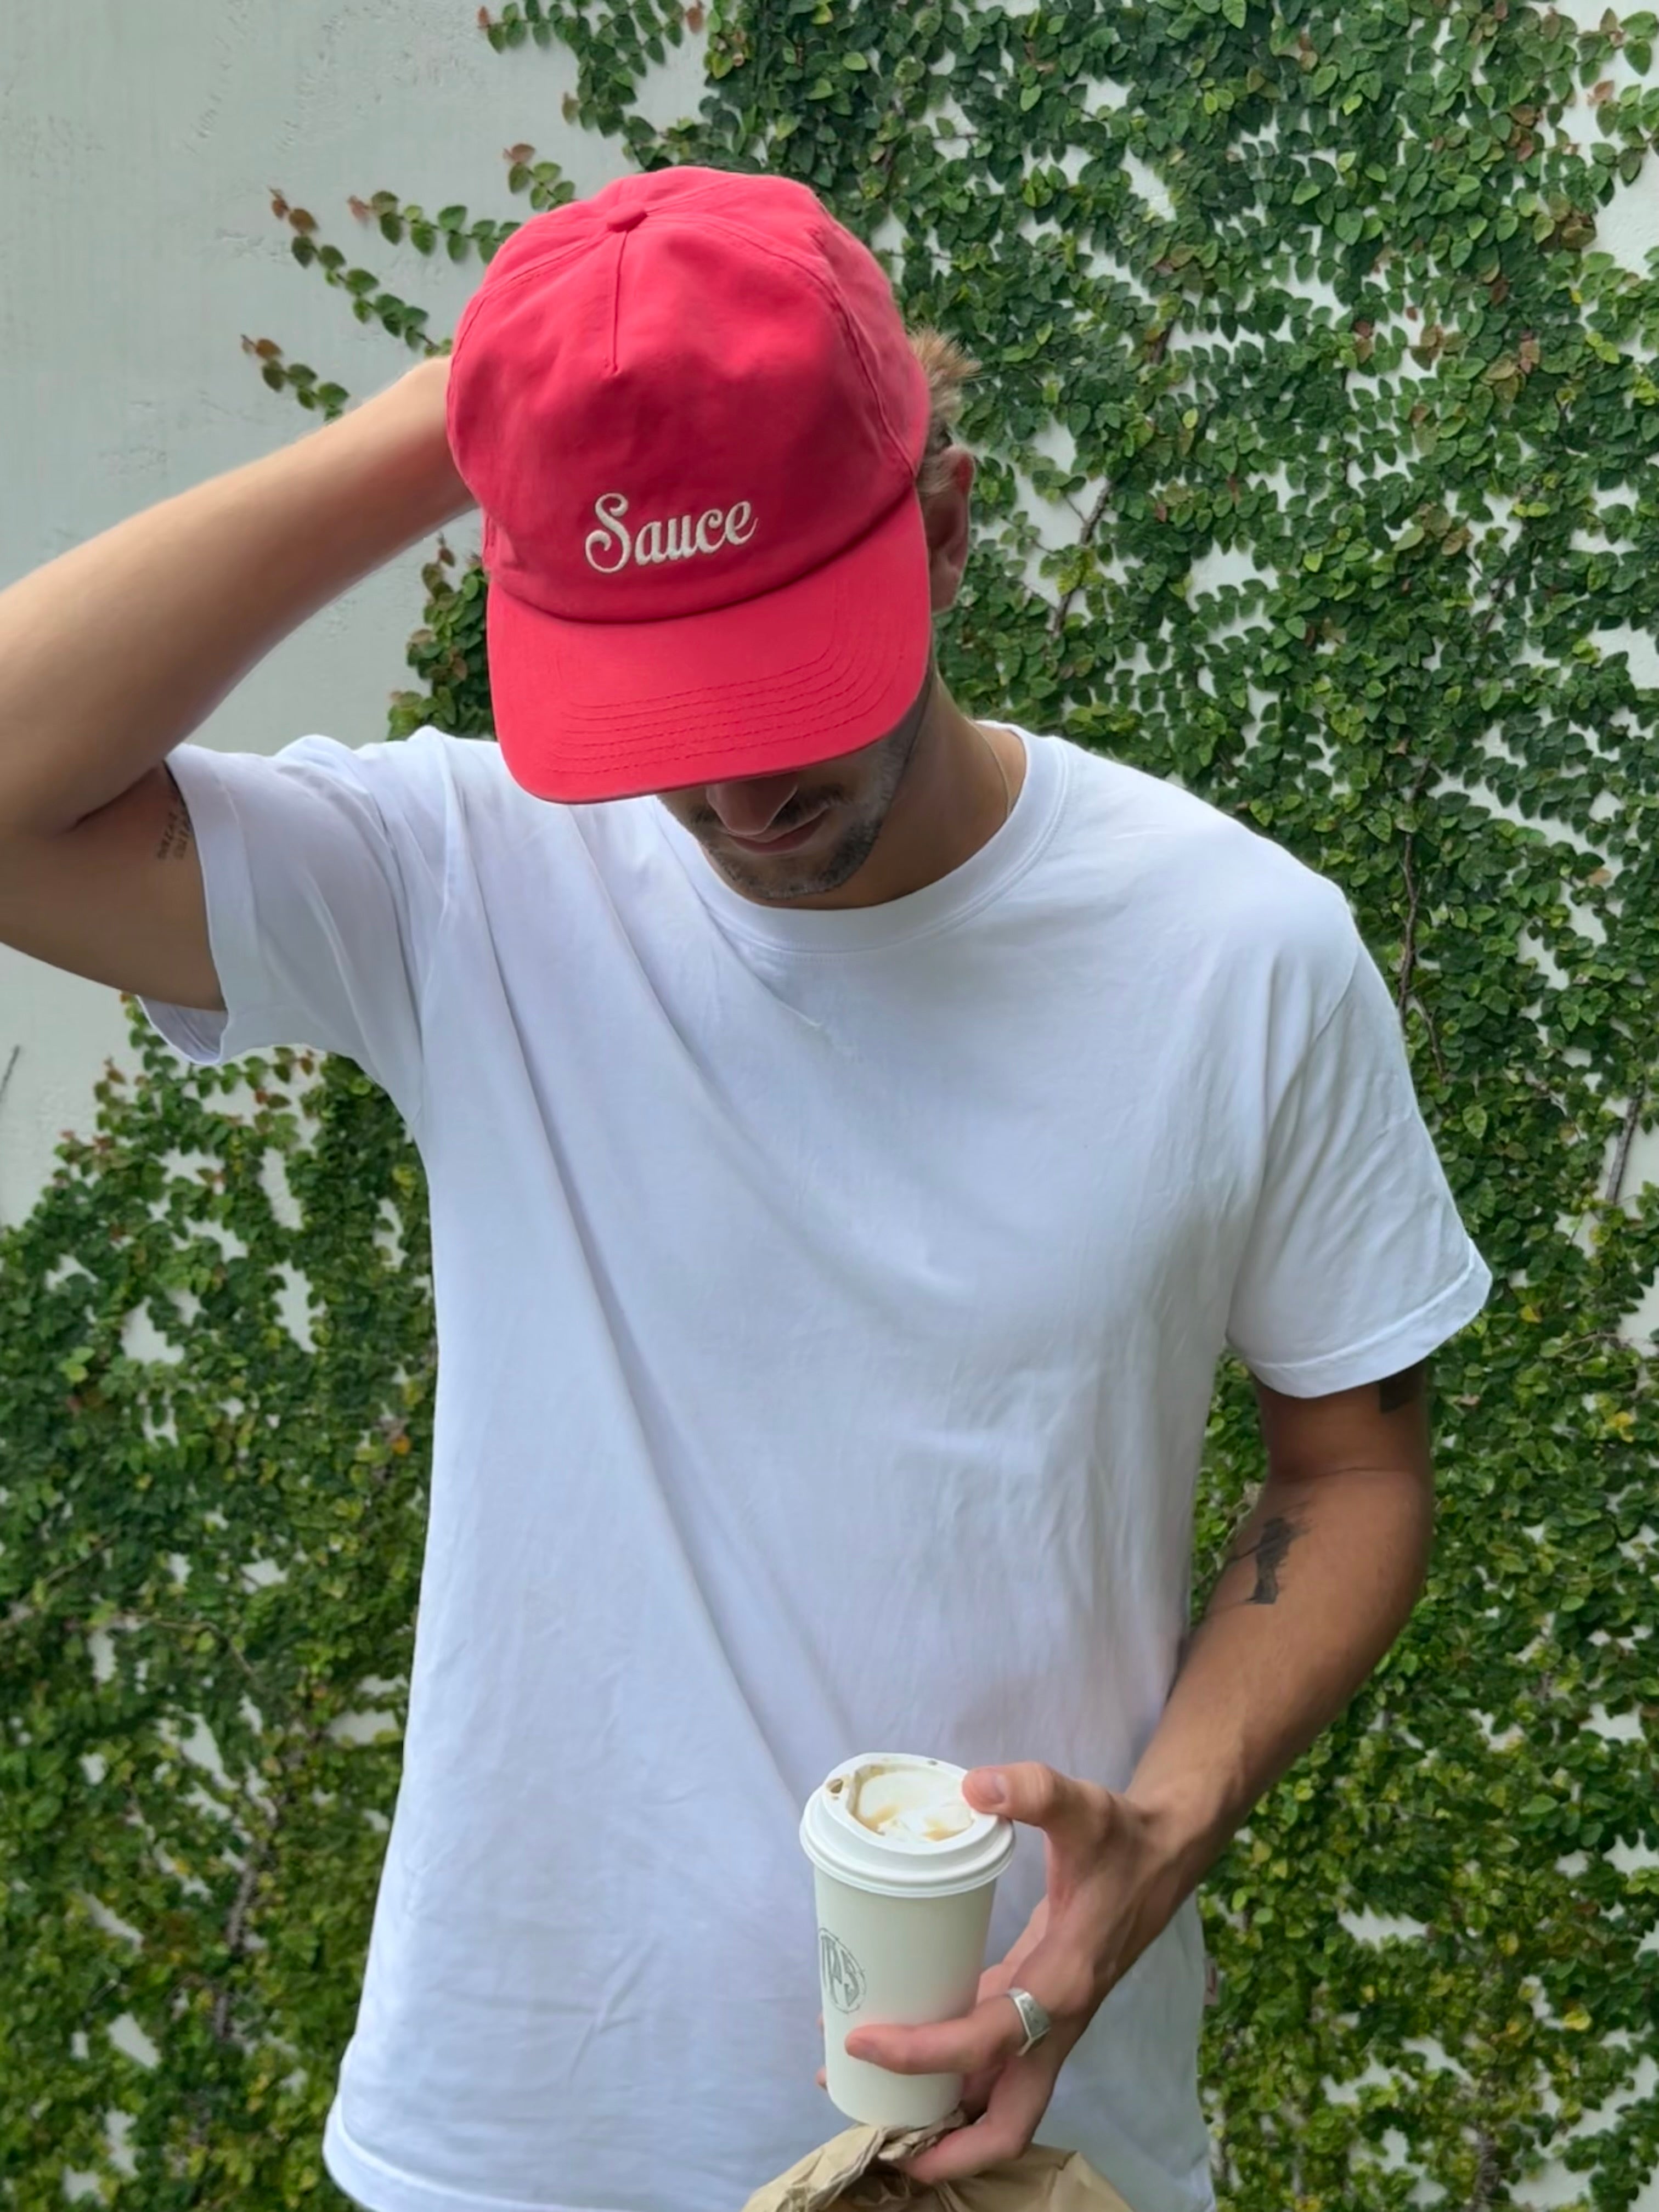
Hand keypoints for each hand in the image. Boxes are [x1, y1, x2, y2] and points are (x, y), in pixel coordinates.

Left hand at [839, 1763, 1191, 2184]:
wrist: (1164, 1851)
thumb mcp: (1082, 1805)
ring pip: (997, 2095)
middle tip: (875, 2140)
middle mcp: (1056, 2019)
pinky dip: (951, 2064)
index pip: (985, 2042)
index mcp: (1063, 1984)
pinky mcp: (1037, 2002)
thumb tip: (975, 1787)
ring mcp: (1049, 2019)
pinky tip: (905, 2041)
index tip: (860, 2040)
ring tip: (868, 2104)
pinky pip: (991, 2054)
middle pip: (1008, 2119)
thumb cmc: (1120, 1836)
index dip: (923, 2052)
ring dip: (942, 2113)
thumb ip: (1033, 1790)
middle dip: (948, 2148)